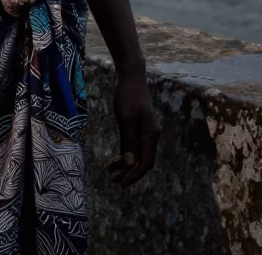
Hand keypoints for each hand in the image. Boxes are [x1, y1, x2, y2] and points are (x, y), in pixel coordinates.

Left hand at [108, 71, 159, 186]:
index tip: (121, 184)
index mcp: (151, 135)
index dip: (134, 175)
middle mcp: (150, 136)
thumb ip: (128, 142)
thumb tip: (129, 164)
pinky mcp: (137, 127)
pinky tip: (114, 160)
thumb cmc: (128, 96)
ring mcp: (145, 132)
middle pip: (142, 161)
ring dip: (125, 165)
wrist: (131, 77)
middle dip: (129, 173)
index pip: (145, 163)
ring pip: (137, 155)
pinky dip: (124, 154)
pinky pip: (133, 146)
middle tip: (113, 181)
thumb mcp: (126, 119)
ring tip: (110, 173)